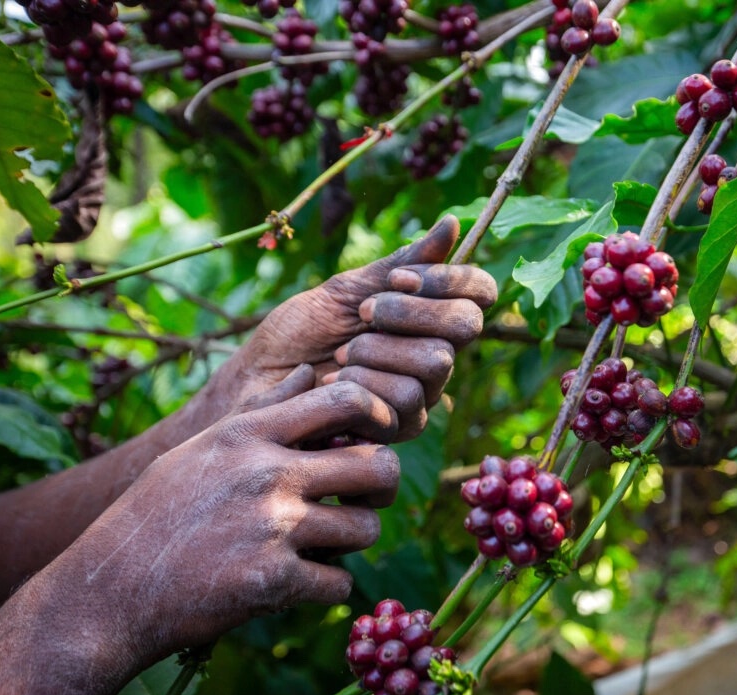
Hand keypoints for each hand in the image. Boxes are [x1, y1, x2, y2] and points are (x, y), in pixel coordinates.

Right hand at [58, 367, 400, 656]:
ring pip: (366, 529)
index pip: (348, 399)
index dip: (380, 415)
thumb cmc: (155, 513)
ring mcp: (271, 527)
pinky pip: (340, 584)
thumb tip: (311, 371)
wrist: (106, 593)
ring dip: (352, 542)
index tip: (378, 436)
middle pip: (379, 466)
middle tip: (364, 500)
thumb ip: (266, 409)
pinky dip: (327, 589)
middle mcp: (265, 472)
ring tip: (324, 545)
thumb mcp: (204, 448)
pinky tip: (299, 583)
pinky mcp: (272, 582)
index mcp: (248, 434)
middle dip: (382, 487)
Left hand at [230, 215, 495, 439]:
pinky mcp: (401, 428)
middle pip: (464, 326)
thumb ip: (399, 264)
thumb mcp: (345, 289)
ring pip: (434, 364)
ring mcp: (423, 393)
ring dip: (376, 352)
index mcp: (429, 316)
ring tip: (340, 357)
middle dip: (408, 312)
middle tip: (363, 313)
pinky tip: (333, 385)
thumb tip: (452, 224)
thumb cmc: (297, 334)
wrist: (256, 382)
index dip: (450, 280)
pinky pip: (404, 399)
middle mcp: (435, 354)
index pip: (479, 293)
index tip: (399, 279)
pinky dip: (361, 384)